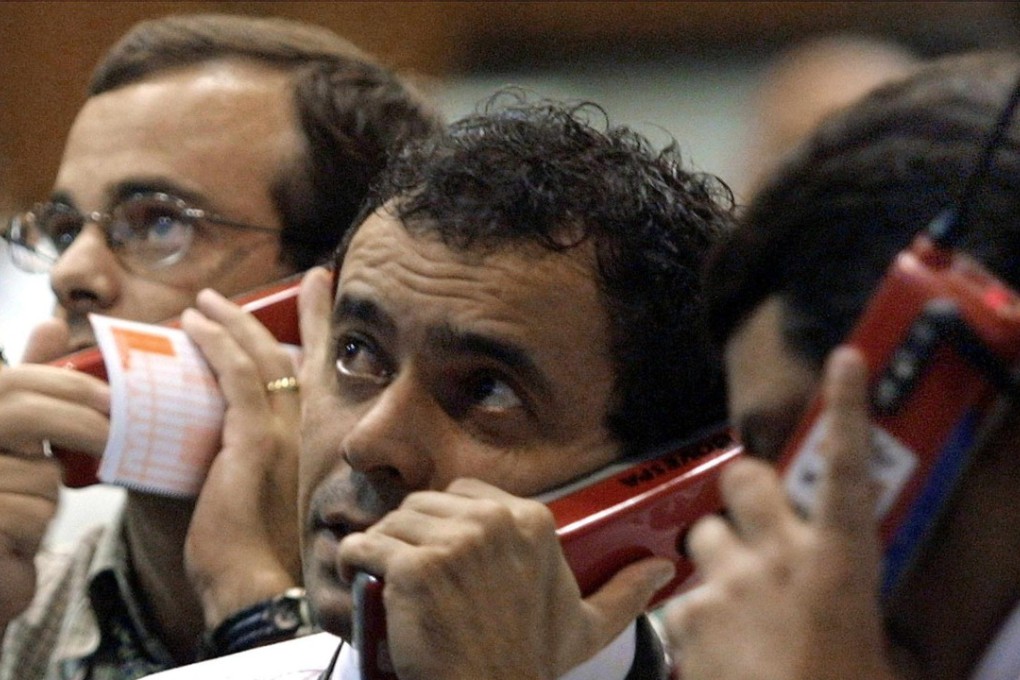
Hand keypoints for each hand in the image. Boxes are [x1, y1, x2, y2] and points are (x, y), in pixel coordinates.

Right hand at [0, 320, 109, 625]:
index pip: (15, 381)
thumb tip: (50, 323)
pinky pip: (29, 511)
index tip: (113, 399)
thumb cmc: (2, 502)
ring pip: (35, 471)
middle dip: (78, 422)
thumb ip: (29, 386)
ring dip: (48, 494)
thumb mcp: (15, 437)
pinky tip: (15, 539)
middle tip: (114, 439)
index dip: (69, 385)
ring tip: (26, 509)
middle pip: (20, 410)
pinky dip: (35, 527)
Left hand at [181, 287, 302, 627]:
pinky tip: (196, 326)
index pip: (317, 374)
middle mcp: (307, 429)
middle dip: (296, 312)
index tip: (318, 293)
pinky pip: (236, 374)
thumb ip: (251, 462)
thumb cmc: (251, 551)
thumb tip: (213, 445)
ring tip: (205, 303)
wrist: (257, 586)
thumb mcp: (262, 497)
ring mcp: (283, 431)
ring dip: (231, 322)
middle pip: (299, 354)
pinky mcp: (254, 438)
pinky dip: (215, 343)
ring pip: (262, 356)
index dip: (320, 330)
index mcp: (313, 441)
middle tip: (279, 286)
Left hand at [338, 478, 674, 679]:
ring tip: (392, 582)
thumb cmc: (530, 662)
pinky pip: (367, 545)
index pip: (465, 494)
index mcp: (531, 521)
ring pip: (395, 521)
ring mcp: (454, 543)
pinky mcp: (415, 568)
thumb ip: (625, 592)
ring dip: (385, 547)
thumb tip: (665, 568)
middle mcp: (495, 522)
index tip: (442, 556)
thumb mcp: (587, 627)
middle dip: (414, 534)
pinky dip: (357, 560)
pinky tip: (365, 579)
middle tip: (414, 575)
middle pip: (427, 504)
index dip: (447, 523)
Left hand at [664, 347, 899, 679]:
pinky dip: (694, 617)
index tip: (843, 363)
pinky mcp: (686, 615)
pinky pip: (679, 599)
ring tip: (734, 600)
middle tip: (752, 519)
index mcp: (839, 561)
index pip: (847, 468)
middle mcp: (780, 556)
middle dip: (743, 489)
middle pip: (741, 477)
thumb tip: (842, 603)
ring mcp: (727, 582)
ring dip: (715, 558)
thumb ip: (847, 603)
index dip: (846, 410)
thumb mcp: (869, 643)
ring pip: (701, 536)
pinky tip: (713, 646)